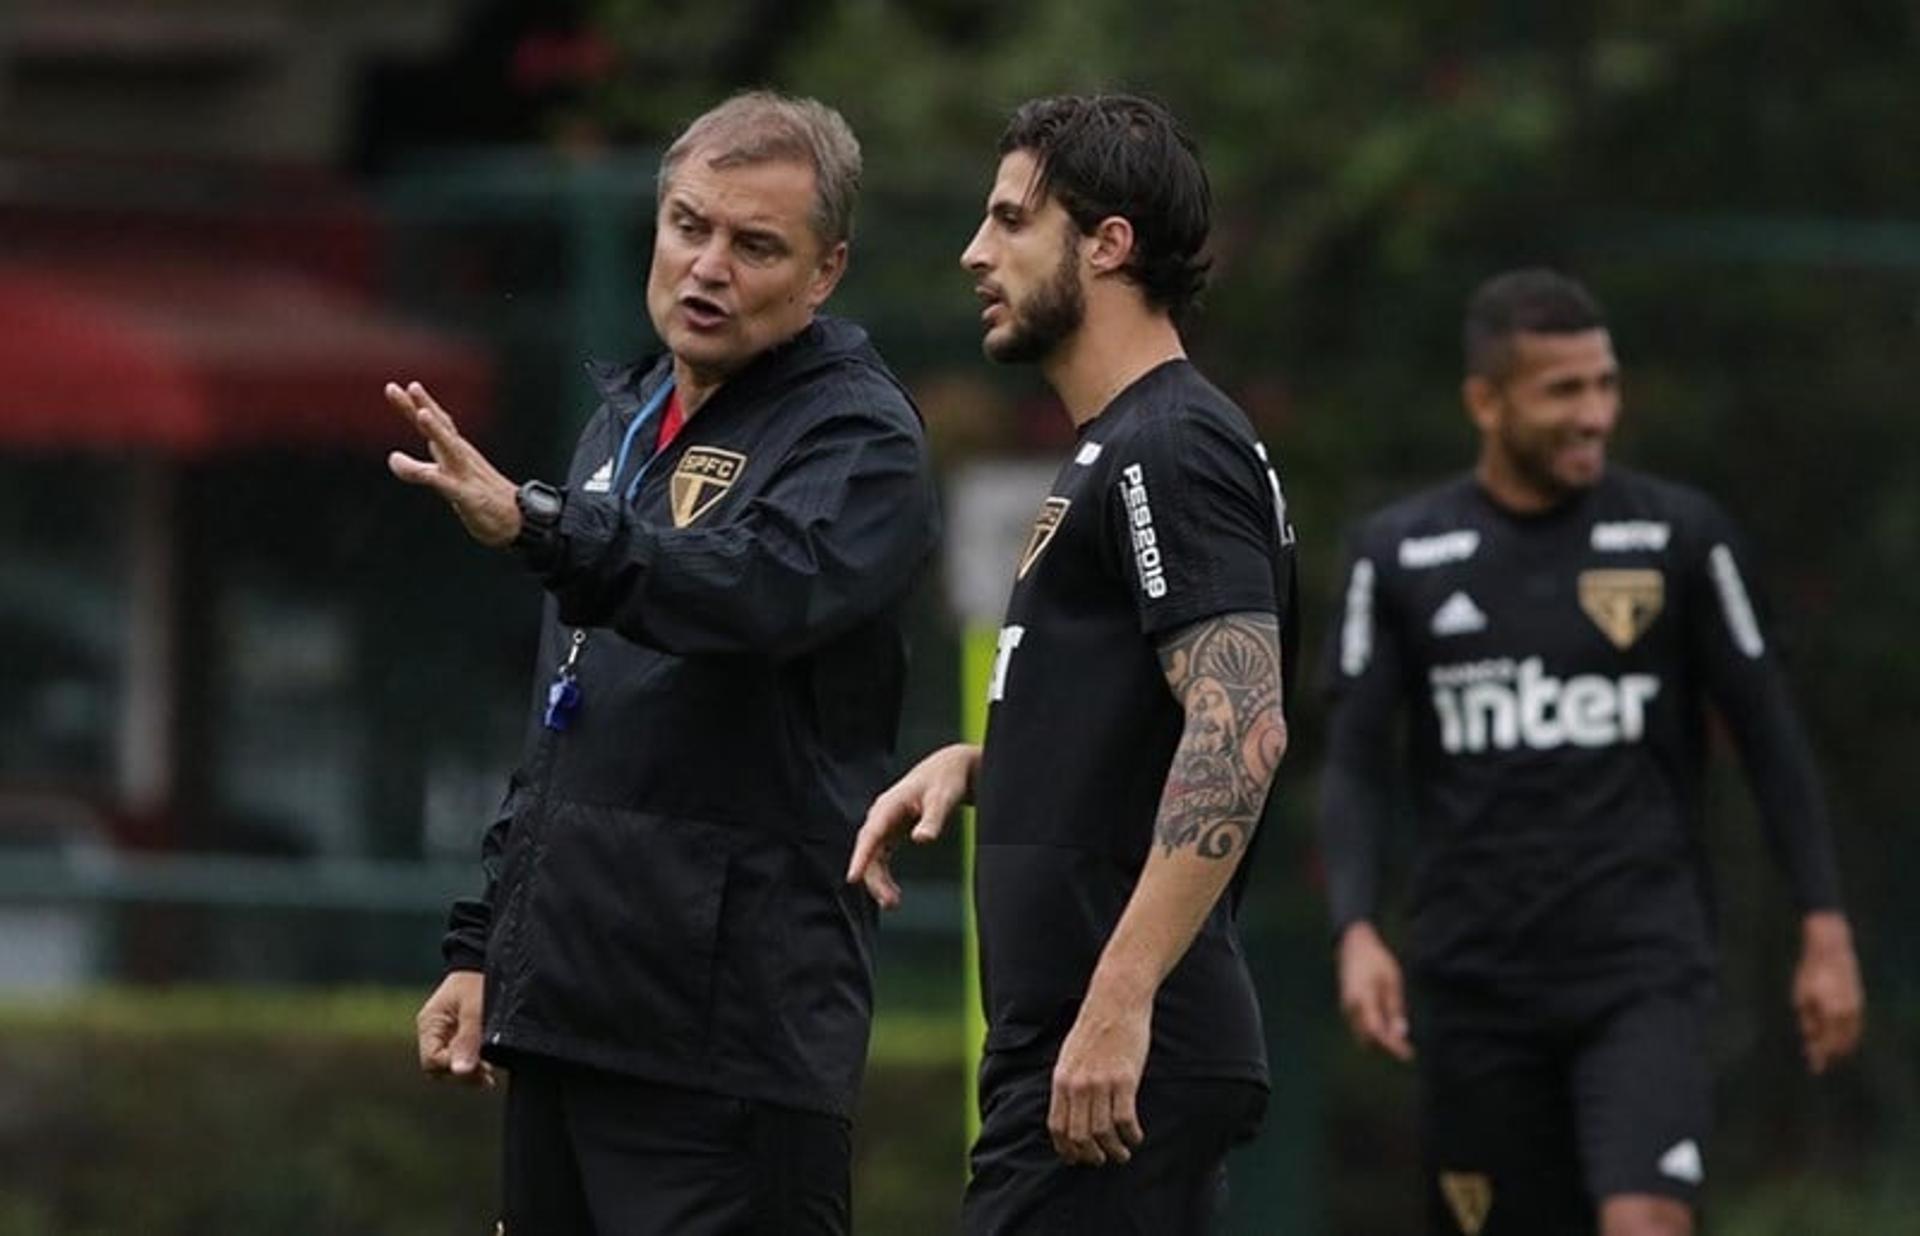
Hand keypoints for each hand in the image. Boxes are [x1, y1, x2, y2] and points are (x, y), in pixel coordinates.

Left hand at [385, 381, 520, 547]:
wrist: (518, 520)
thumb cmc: (481, 498)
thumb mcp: (445, 480)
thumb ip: (419, 468)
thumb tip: (393, 457)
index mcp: (456, 452)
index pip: (438, 422)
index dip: (418, 404)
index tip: (397, 386)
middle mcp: (461, 457)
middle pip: (441, 426)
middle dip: (421, 406)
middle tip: (398, 388)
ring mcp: (466, 475)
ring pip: (450, 448)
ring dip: (437, 431)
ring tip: (422, 413)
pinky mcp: (469, 496)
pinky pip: (447, 484)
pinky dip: (431, 475)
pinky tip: (419, 471)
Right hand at [416, 970, 494, 1087]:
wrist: (485, 960)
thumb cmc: (477, 980)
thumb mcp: (474, 1008)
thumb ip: (467, 1039)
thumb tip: (460, 1071)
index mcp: (430, 1024)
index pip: (431, 1060)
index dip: (452, 1067)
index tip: (478, 1066)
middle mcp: (434, 1033)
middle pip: (439, 1068)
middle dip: (462, 1074)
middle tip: (487, 1074)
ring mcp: (446, 1035)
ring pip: (450, 1066)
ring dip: (470, 1072)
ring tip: (490, 1075)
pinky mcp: (459, 1036)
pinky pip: (461, 1057)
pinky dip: (474, 1065)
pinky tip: (490, 1067)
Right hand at [846, 743, 977, 908]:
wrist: (949, 770)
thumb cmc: (945, 781)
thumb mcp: (942, 799)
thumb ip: (933, 820)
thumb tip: (922, 840)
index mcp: (888, 805)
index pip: (870, 834)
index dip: (860, 857)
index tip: (852, 877)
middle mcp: (881, 816)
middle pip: (868, 851)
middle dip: (874, 878)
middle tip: (890, 902)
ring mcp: (884, 825)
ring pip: (872, 858)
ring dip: (879, 881)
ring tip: (893, 903)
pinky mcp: (890, 833)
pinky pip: (880, 858)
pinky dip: (884, 876)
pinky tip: (893, 893)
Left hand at [1049, 987, 1150, 1165]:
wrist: (1115, 1002)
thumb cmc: (1094, 1027)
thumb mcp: (1069, 1056)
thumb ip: (1068, 1083)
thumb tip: (1069, 1111)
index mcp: (1061, 1080)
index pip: (1057, 1127)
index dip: (1066, 1148)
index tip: (1075, 1158)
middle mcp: (1078, 1085)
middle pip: (1080, 1136)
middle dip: (1090, 1155)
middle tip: (1101, 1160)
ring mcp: (1101, 1083)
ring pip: (1104, 1133)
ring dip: (1114, 1150)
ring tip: (1122, 1153)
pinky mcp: (1124, 1079)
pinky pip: (1125, 1120)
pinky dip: (1131, 1135)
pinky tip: (1136, 1136)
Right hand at [1338, 921, 1412, 1061]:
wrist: (1353, 945)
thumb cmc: (1377, 960)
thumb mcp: (1392, 981)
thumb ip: (1395, 1008)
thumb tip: (1400, 1034)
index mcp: (1363, 999)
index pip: (1377, 1032)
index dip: (1393, 1046)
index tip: (1409, 1055)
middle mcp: (1351, 1007)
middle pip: (1368, 1038)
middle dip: (1386, 1045)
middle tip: (1406, 1047)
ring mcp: (1346, 1007)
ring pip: (1362, 1034)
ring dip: (1379, 1039)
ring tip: (1399, 1036)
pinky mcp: (1347, 1006)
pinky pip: (1359, 1026)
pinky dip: (1373, 1030)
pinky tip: (1387, 1025)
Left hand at [1792, 911, 1863, 1074]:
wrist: (1831, 949)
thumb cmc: (1810, 971)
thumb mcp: (1801, 997)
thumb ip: (1806, 1021)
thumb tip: (1809, 1039)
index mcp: (1831, 1015)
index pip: (1827, 1044)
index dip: (1819, 1057)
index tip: (1813, 1068)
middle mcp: (1848, 1015)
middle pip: (1842, 1044)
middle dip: (1831, 1055)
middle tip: (1821, 1063)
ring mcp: (1857, 1008)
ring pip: (1852, 1037)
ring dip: (1842, 1048)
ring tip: (1831, 1055)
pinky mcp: (1859, 1001)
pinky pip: (1856, 1027)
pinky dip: (1849, 1036)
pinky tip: (1841, 1037)